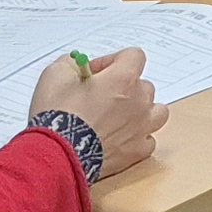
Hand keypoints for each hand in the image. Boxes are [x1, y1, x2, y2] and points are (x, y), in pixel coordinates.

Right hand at [29, 46, 163, 181]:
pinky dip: (137, 139)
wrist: (57, 156)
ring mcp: (141, 128)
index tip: (96, 73)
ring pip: (156, 112)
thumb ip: (72, 63)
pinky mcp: (136, 152)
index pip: (133, 56)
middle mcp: (139, 102)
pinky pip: (148, 140)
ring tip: (119, 117)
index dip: (113, 61)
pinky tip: (119, 139)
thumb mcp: (55, 75)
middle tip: (99, 97)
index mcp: (124, 79)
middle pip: (143, 85)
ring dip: (141, 111)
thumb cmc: (58, 117)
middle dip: (123, 88)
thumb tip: (78, 65)